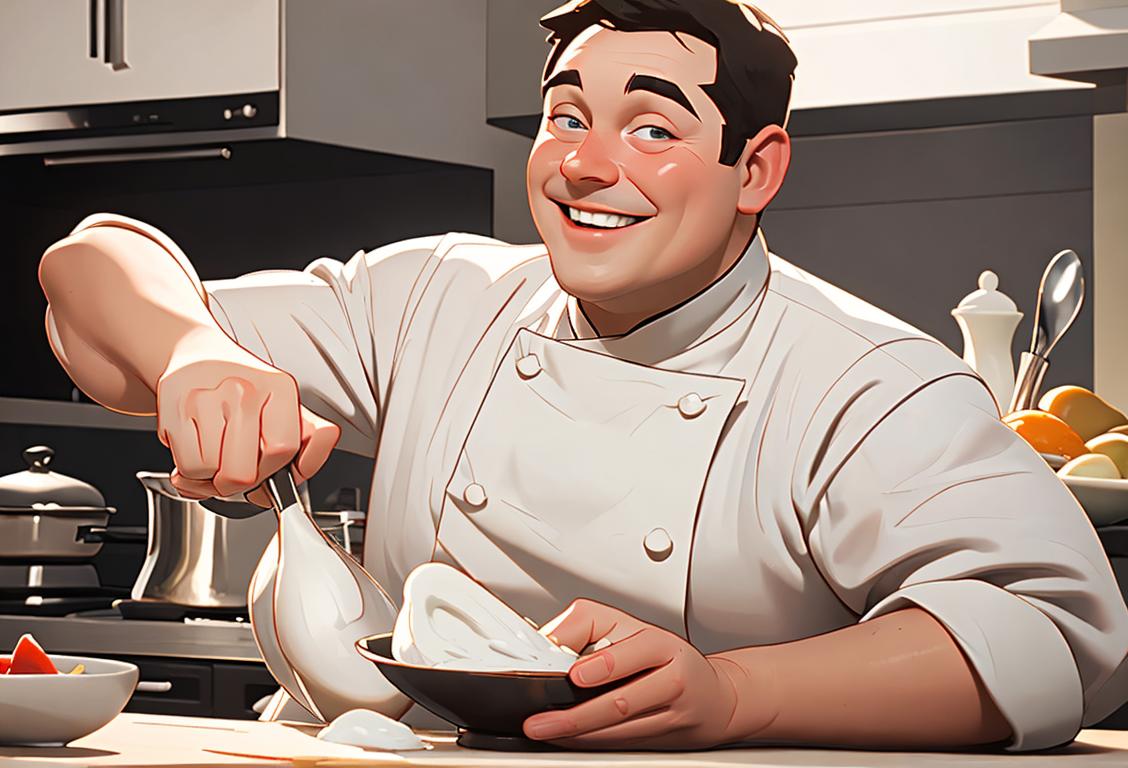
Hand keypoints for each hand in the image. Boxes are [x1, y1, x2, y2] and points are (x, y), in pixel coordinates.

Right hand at [155, 327, 338, 504]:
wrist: (197, 355)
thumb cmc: (244, 389)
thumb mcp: (285, 407)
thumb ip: (310, 439)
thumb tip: (309, 463)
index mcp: (280, 389)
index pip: (283, 449)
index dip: (274, 471)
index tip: (268, 470)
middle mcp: (245, 390)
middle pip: (244, 472)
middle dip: (240, 483)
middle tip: (237, 470)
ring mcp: (208, 398)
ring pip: (212, 473)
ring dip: (212, 477)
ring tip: (216, 454)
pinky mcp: (178, 410)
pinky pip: (188, 466)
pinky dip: (190, 471)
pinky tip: (198, 449)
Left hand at [522, 599, 747, 749]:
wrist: (714, 696)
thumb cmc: (664, 656)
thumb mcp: (628, 625)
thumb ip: (586, 624)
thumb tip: (549, 640)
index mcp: (664, 646)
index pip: (637, 653)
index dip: (605, 665)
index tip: (576, 675)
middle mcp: (672, 682)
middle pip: (623, 702)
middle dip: (578, 716)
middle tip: (543, 721)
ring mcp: (671, 718)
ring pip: (621, 731)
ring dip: (579, 736)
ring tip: (546, 732)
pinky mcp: (662, 743)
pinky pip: (621, 745)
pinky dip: (591, 743)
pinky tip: (567, 739)